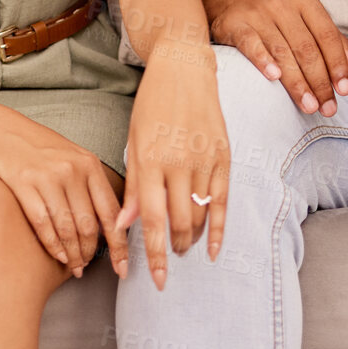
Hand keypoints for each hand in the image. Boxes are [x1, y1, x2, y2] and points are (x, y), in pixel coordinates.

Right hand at [0, 102, 127, 277]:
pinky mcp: (24, 184)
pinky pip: (43, 224)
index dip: (119, 244)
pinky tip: (58, 256)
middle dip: (90, 253)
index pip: (111, 212)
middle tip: (87, 267)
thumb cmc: (41, 148)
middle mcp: (72, 171)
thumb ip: (91, 186)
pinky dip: (53, 246)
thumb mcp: (74, 158)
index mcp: (90, 165)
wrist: (3, 131)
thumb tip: (112, 222)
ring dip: (73, 254)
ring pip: (67, 229)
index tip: (123, 266)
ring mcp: (48, 178)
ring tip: (75, 267)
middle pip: (88, 225)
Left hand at [116, 42, 230, 289]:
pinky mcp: (224, 156)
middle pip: (179, 222)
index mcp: (150, 160)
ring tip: (183, 249)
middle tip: (168, 262)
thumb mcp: (133, 142)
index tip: (153, 279)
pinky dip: (219, 228)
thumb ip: (132, 186)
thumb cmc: (152, 106)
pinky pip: (223, 201)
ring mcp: (204, 159)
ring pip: (201, 215)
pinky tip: (213, 248)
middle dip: (173, 250)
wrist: (183, 68)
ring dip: (192, 239)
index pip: (151, 219)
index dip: (153, 253)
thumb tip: (124, 226)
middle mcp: (178, 162)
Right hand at [198, 0, 347, 115]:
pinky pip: (251, 45)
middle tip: (327, 108)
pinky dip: (264, 61)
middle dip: (320, 82)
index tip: (344, 90)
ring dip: (298, 83)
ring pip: (283, 52)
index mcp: (305, 2)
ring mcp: (258, 14)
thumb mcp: (303, 18)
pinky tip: (274, 78)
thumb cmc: (273, 14)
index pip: (327, 36)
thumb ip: (330, 41)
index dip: (337, 64)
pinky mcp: (236, 24)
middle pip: (307, 48)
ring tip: (309, 106)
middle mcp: (283, 5)